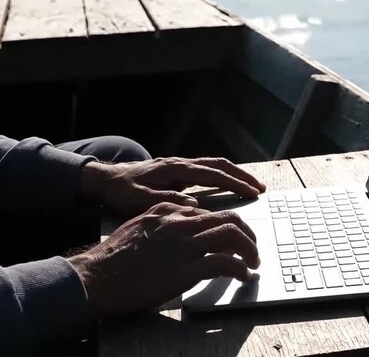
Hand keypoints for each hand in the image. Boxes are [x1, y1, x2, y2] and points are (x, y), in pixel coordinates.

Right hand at [68, 202, 259, 313]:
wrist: (94, 277)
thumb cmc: (114, 257)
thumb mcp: (140, 226)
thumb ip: (165, 222)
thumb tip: (187, 227)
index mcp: (168, 210)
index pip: (211, 211)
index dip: (230, 223)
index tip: (238, 234)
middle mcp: (179, 222)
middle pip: (229, 218)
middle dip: (247, 233)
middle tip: (253, 248)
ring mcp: (183, 244)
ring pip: (232, 235)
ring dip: (249, 249)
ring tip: (252, 262)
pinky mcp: (185, 269)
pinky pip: (225, 263)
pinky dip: (239, 269)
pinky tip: (242, 276)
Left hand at [80, 157, 266, 214]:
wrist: (105, 179)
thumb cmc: (121, 191)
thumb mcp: (138, 200)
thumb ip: (165, 201)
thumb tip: (193, 206)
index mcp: (175, 170)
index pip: (213, 174)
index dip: (235, 183)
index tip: (252, 192)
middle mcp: (181, 164)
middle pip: (220, 165)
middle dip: (242, 175)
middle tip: (261, 188)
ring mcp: (181, 166)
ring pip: (215, 166)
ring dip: (235, 175)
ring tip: (252, 187)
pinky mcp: (178, 171)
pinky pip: (207, 171)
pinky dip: (223, 177)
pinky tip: (230, 187)